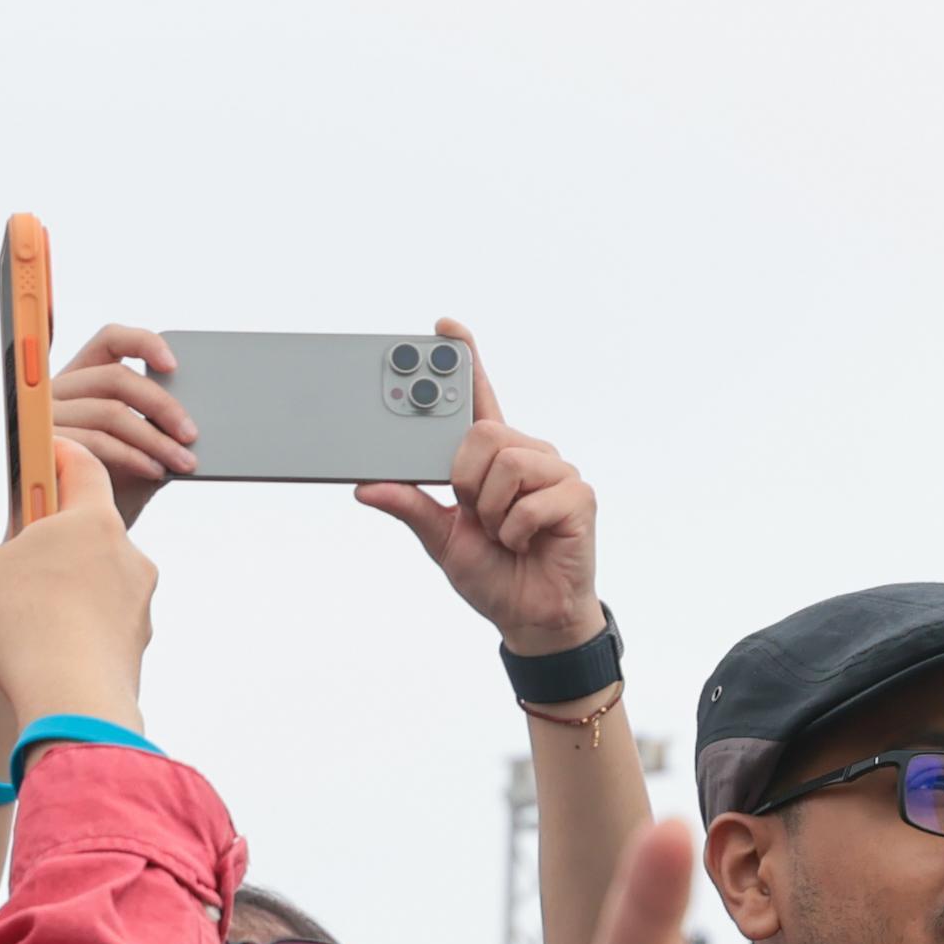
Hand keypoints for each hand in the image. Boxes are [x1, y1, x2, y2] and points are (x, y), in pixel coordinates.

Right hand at [0, 439, 156, 739]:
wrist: (72, 704)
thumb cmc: (24, 628)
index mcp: (93, 520)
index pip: (82, 465)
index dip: (58, 452)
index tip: (42, 448)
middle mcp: (127, 554)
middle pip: (88, 528)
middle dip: (54, 537)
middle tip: (17, 557)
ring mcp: (138, 602)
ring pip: (96, 580)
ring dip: (66, 588)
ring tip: (27, 620)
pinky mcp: (136, 645)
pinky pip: (101, 625)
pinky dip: (77, 630)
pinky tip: (46, 653)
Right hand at [47, 323, 196, 525]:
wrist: (72, 530)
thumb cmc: (105, 490)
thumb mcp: (134, 450)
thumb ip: (153, 427)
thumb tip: (189, 416)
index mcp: (80, 379)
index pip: (109, 340)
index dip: (143, 343)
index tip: (174, 366)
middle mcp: (56, 391)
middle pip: (115, 377)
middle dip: (161, 405)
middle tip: (191, 433)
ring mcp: (46, 417)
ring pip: (110, 411)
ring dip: (154, 438)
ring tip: (182, 461)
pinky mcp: (45, 445)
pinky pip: (97, 442)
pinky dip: (133, 456)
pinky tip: (156, 471)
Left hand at [357, 327, 604, 661]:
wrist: (530, 616)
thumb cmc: (492, 573)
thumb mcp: (439, 539)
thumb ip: (409, 506)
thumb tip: (366, 486)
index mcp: (494, 460)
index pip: (480, 399)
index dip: (467, 361)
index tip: (445, 327)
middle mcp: (527, 455)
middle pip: (483, 433)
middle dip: (466, 481)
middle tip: (475, 513)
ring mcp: (556, 472)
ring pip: (507, 464)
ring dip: (492, 513)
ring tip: (502, 533)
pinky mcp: (578, 496)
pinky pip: (530, 501)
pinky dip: (516, 531)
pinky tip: (525, 542)